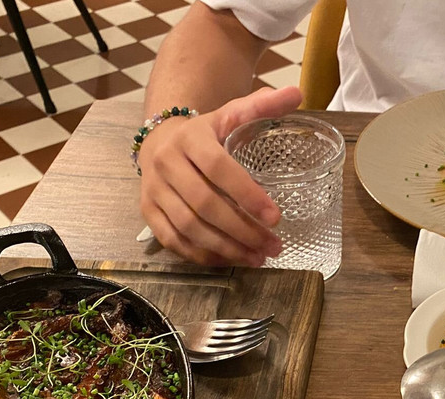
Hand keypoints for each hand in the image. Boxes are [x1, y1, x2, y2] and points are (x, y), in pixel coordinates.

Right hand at [138, 86, 302, 265]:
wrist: (160, 137)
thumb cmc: (205, 132)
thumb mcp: (231, 113)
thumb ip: (262, 107)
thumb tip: (297, 93)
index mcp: (191, 138)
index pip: (219, 168)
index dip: (247, 194)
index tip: (276, 218)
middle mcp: (167, 163)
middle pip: (204, 204)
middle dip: (242, 230)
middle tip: (273, 245)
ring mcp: (154, 190)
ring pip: (188, 227)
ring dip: (226, 247)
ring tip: (258, 257)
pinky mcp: (148, 211)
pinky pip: (173, 240)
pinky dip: (202, 255)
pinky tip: (229, 260)